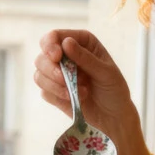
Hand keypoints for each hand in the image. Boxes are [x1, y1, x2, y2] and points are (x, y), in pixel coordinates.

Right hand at [34, 29, 137, 147]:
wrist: (113, 117)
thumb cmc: (114, 90)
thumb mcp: (105, 72)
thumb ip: (85, 58)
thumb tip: (66, 42)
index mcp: (81, 43)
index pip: (54, 37)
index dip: (50, 45)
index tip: (56, 57)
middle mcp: (66, 56)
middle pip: (42, 56)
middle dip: (51, 69)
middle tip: (66, 80)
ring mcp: (57, 74)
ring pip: (39, 74)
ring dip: (56, 85)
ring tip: (80, 92)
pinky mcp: (53, 92)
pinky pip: (44, 91)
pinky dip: (58, 96)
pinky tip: (74, 99)